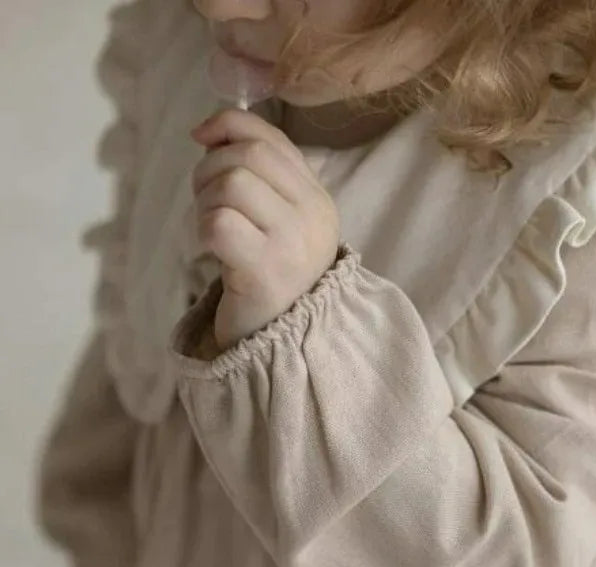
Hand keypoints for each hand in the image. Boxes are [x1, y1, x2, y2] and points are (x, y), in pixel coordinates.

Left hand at [190, 109, 340, 350]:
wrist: (281, 338)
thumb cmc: (271, 273)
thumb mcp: (278, 219)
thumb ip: (257, 172)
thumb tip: (207, 130)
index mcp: (319, 199)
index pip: (271, 138)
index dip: (228, 125)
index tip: (201, 139)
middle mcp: (312, 217)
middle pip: (247, 155)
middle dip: (209, 168)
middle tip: (205, 200)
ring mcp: (292, 244)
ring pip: (231, 184)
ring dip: (204, 202)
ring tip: (211, 228)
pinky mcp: (264, 270)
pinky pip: (218, 223)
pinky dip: (203, 231)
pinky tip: (213, 250)